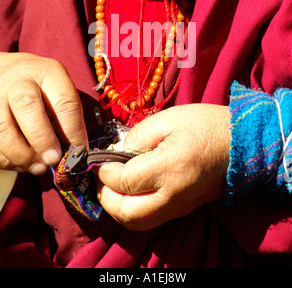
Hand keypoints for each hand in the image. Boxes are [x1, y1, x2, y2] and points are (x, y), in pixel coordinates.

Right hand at [0, 52, 87, 174]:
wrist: (0, 73)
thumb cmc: (37, 86)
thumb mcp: (57, 89)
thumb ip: (65, 117)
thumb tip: (73, 153)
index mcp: (48, 73)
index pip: (64, 101)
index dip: (73, 132)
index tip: (78, 152)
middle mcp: (18, 81)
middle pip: (27, 106)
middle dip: (42, 139)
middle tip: (53, 159)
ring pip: (1, 128)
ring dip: (22, 155)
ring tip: (38, 168)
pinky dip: (5, 159)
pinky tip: (20, 163)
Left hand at [94, 104, 230, 230]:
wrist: (241, 142)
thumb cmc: (205, 124)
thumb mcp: (168, 118)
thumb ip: (137, 136)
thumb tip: (116, 154)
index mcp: (170, 167)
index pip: (124, 181)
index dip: (105, 173)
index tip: (101, 161)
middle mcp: (175, 194)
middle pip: (128, 214)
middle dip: (107, 199)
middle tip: (102, 180)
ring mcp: (181, 206)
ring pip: (139, 224)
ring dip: (119, 210)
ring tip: (114, 187)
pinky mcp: (185, 208)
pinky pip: (153, 219)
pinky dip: (135, 211)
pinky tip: (132, 191)